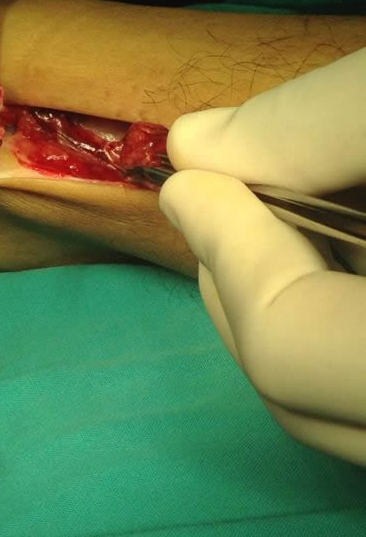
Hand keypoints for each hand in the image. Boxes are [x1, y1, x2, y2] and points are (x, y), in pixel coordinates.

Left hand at [159, 53, 365, 464]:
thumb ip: (318, 124)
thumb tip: (199, 144)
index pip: (293, 348)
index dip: (233, 260)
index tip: (192, 187)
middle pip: (303, 397)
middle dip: (243, 295)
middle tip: (223, 216)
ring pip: (340, 412)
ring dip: (291, 315)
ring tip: (285, 236)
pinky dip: (338, 331)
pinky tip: (343, 266)